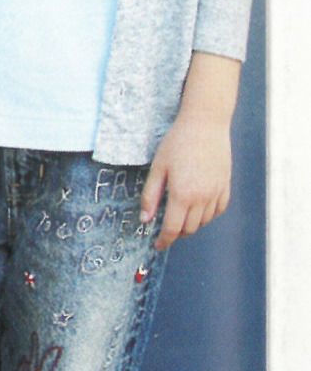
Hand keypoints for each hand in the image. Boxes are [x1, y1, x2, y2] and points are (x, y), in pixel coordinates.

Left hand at [140, 52, 239, 250]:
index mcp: (182, 195)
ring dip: (191, 225)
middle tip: (165, 229)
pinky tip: (198, 209)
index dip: (164, 240)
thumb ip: (151, 195)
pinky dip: (207, 215)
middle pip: (189, 228)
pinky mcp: (226, 187)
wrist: (205, 125)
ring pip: (204, 222)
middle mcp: (202, 198)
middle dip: (176, 233)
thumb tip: (145, 220)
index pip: (173, 228)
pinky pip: (218, 210)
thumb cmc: (177, 143)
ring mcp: (217, 193)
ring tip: (179, 218)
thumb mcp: (158, 167)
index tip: (157, 245)